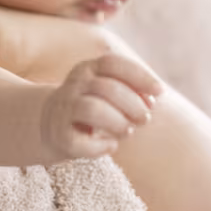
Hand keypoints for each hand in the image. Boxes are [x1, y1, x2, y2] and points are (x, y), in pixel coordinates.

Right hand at [38, 55, 163, 159]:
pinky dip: (101, 146)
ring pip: (93, 110)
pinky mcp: (59, 135)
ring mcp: (64, 109)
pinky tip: (111, 145)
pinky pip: (80, 141)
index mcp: (88, 69)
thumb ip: (132, 91)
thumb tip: (152, 101)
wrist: (51, 123)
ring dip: (118, 122)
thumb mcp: (110, 91)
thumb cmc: (93, 105)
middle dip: (133, 105)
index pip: (113, 63)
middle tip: (145, 118)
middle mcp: (74, 85)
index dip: (140, 75)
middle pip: (108, 88)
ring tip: (128, 131)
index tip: (160, 92)